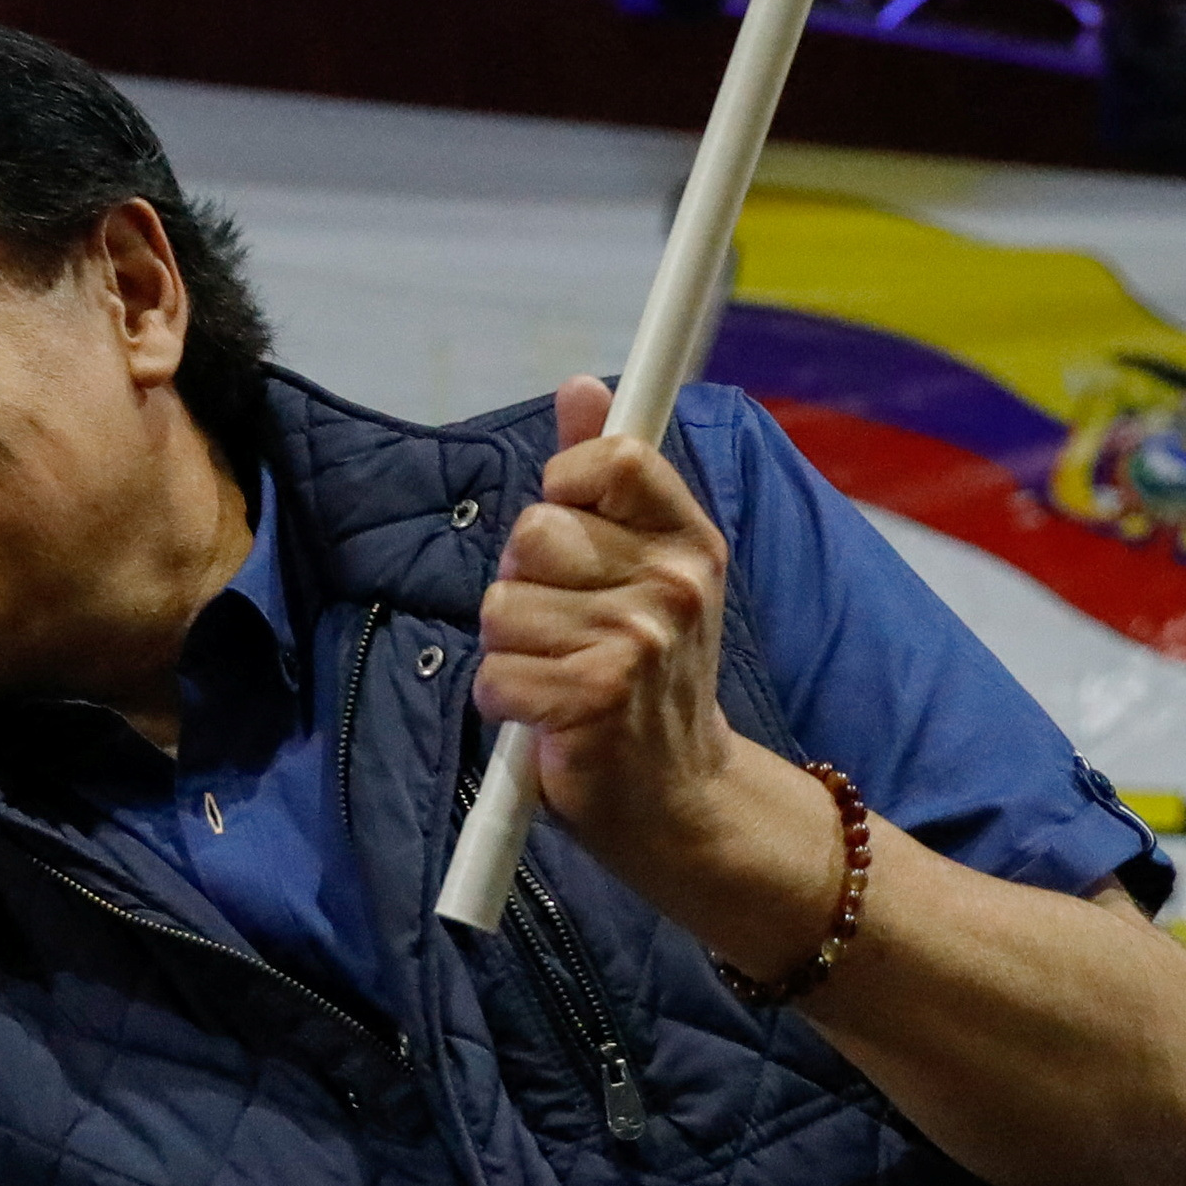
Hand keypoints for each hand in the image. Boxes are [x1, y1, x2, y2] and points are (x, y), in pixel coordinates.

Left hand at [473, 380, 840, 977]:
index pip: (612, 458)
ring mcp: (638, 644)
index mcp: (690, 541)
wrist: (681, 799)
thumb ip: (607, 475)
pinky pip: (494, 674)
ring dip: (509, 651)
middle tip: (564, 629)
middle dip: (524, 583)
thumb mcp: (647, 567)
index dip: (566, 483)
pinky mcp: (594, 702)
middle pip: (534, 532)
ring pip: (502, 608)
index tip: (571, 527)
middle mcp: (674, 586)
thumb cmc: (650, 675)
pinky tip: (545, 719)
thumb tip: (581, 386)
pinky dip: (503, 702)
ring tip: (556, 677)